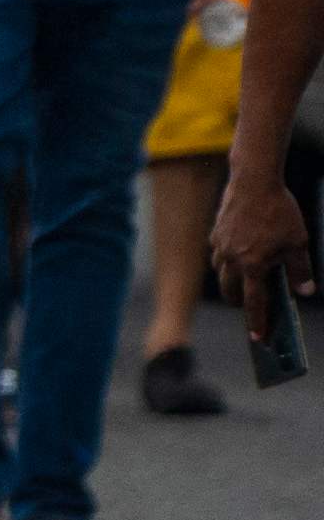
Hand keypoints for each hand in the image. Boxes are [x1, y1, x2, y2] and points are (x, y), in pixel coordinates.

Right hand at [211, 161, 311, 338]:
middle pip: (231, 292)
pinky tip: (235, 257)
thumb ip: (301, 270)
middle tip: (249, 308)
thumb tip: (304, 291)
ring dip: (231, 283)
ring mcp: (220, 246)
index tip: (257, 338)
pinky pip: (217, 255)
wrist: (254, 181)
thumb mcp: (299, 242)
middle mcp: (232, 260)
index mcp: (253, 265)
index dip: (257, 321)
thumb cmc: (279, 211)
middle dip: (239, 303)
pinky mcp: (215, 233)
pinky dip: (225, 262)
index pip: (254, 302)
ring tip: (243, 283)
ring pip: (220, 274)